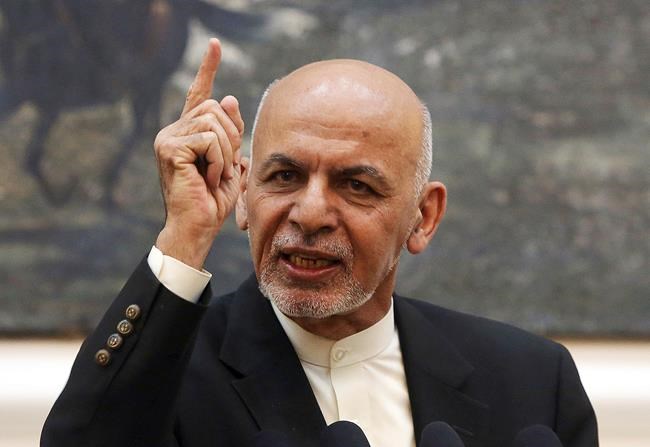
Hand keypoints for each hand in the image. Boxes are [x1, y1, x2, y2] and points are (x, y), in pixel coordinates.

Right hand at [154, 38, 243, 268]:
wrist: (198, 228)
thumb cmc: (213, 202)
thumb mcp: (231, 163)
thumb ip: (231, 133)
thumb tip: (228, 97)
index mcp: (188, 133)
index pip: (199, 94)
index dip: (208, 68)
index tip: (215, 45)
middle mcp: (173, 131)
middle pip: (216, 108)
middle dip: (232, 138)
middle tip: (225, 169)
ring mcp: (167, 138)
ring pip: (215, 123)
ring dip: (226, 152)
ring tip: (216, 176)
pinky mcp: (169, 148)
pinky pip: (210, 139)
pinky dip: (218, 161)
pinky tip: (209, 179)